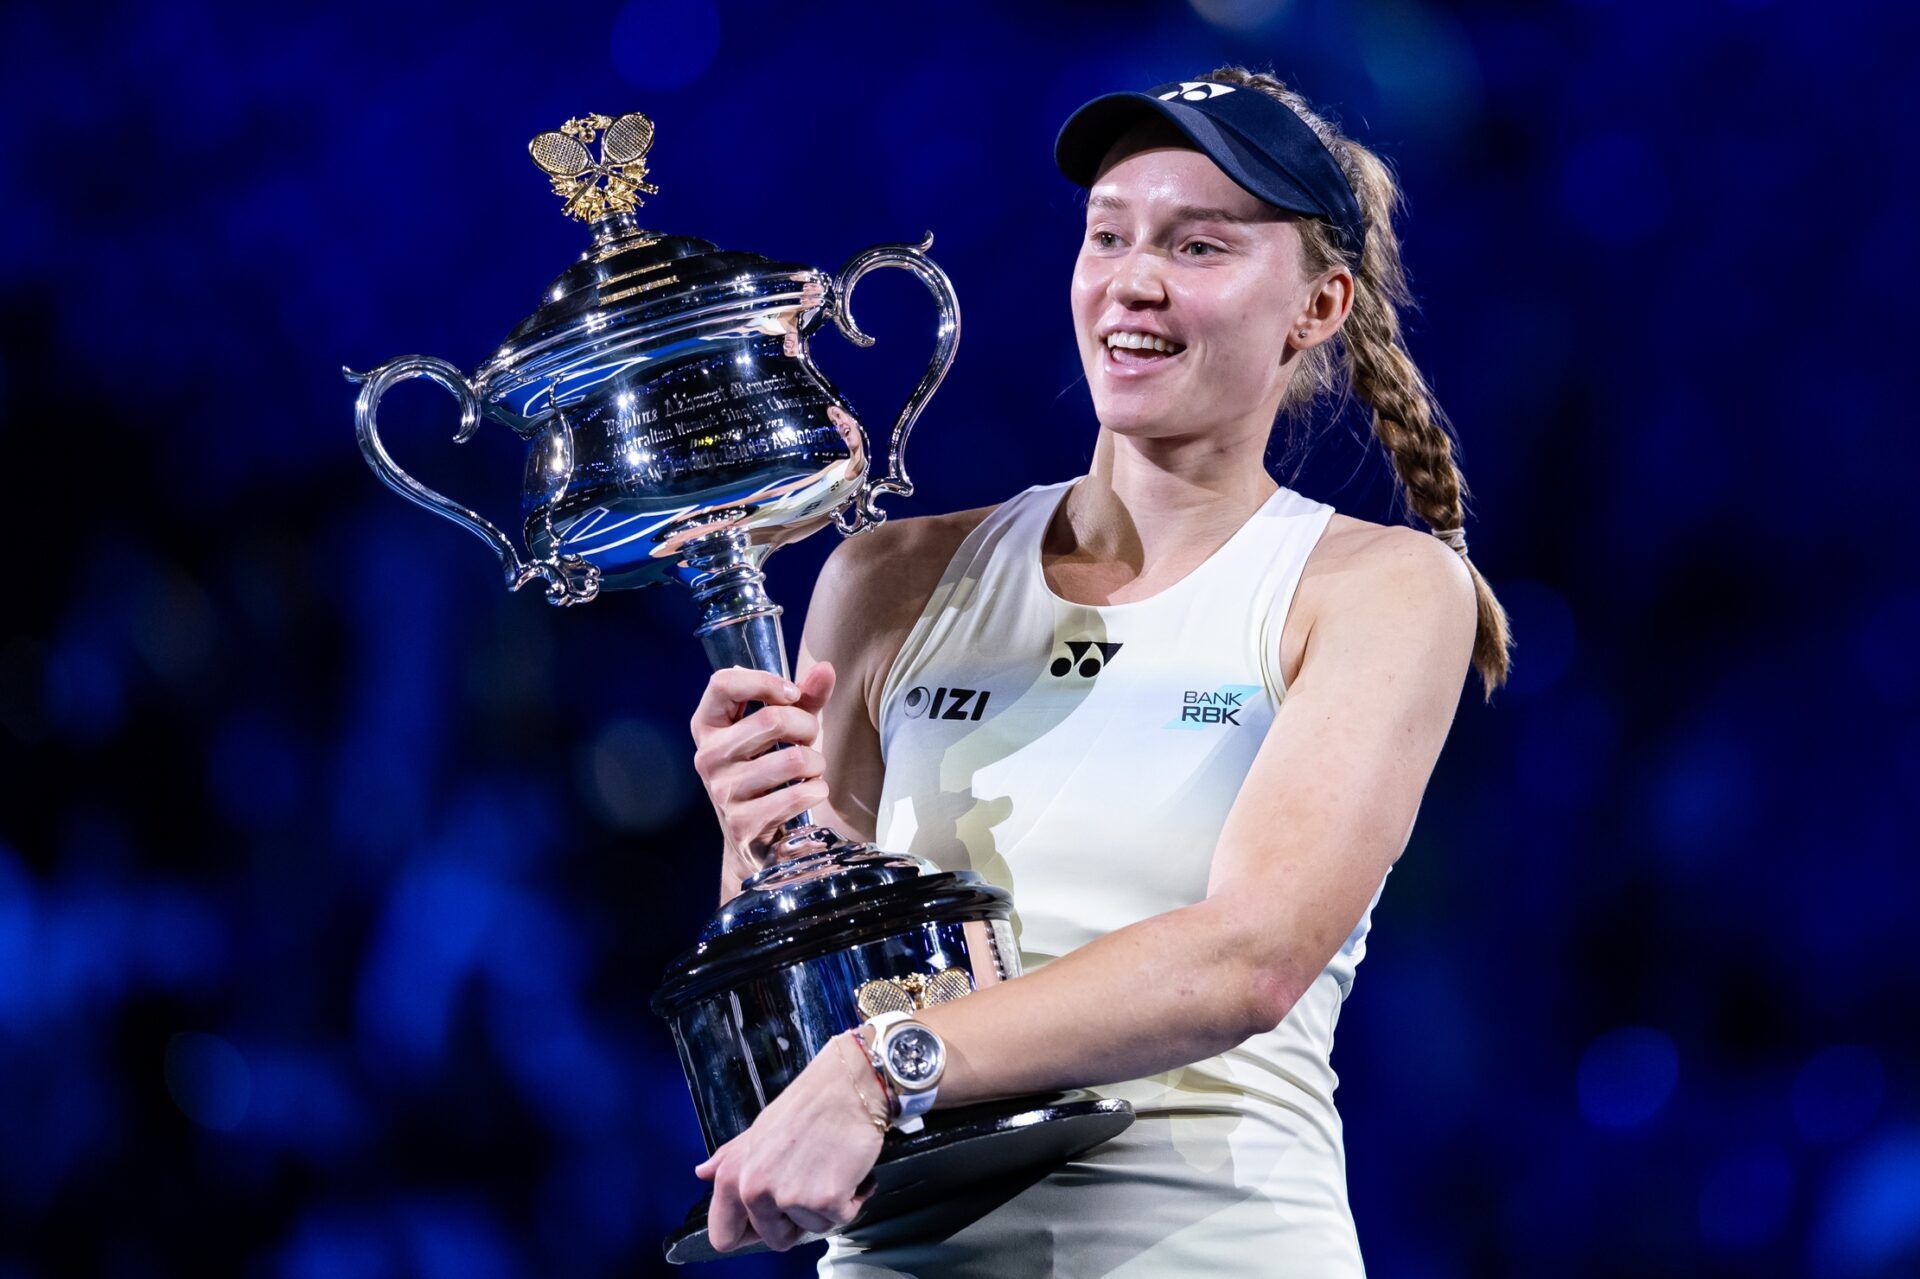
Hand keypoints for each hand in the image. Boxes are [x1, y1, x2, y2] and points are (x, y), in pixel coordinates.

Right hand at [690, 662, 837, 873]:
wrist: (752, 839)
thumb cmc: (768, 770)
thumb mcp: (783, 730)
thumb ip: (804, 698)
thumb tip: (826, 668)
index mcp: (708, 725)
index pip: (723, 683)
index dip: (765, 681)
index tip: (792, 694)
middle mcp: (708, 756)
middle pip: (772, 719)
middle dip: (807, 727)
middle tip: (809, 740)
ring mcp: (722, 791)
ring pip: (793, 759)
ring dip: (816, 763)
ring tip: (809, 769)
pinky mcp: (742, 823)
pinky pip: (799, 794)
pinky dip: (817, 790)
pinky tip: (809, 793)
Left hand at [696, 1032, 884, 1251]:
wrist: (849, 1085)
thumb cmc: (808, 1105)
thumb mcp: (758, 1131)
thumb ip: (729, 1158)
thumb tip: (702, 1172)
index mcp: (731, 1177)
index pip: (724, 1236)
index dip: (750, 1232)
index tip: (771, 1218)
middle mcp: (753, 1189)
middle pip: (776, 1240)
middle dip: (798, 1220)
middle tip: (809, 1184)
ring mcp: (789, 1196)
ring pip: (812, 1228)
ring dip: (827, 1205)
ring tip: (830, 1166)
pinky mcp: (824, 1200)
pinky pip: (842, 1218)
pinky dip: (852, 1198)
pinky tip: (850, 1170)